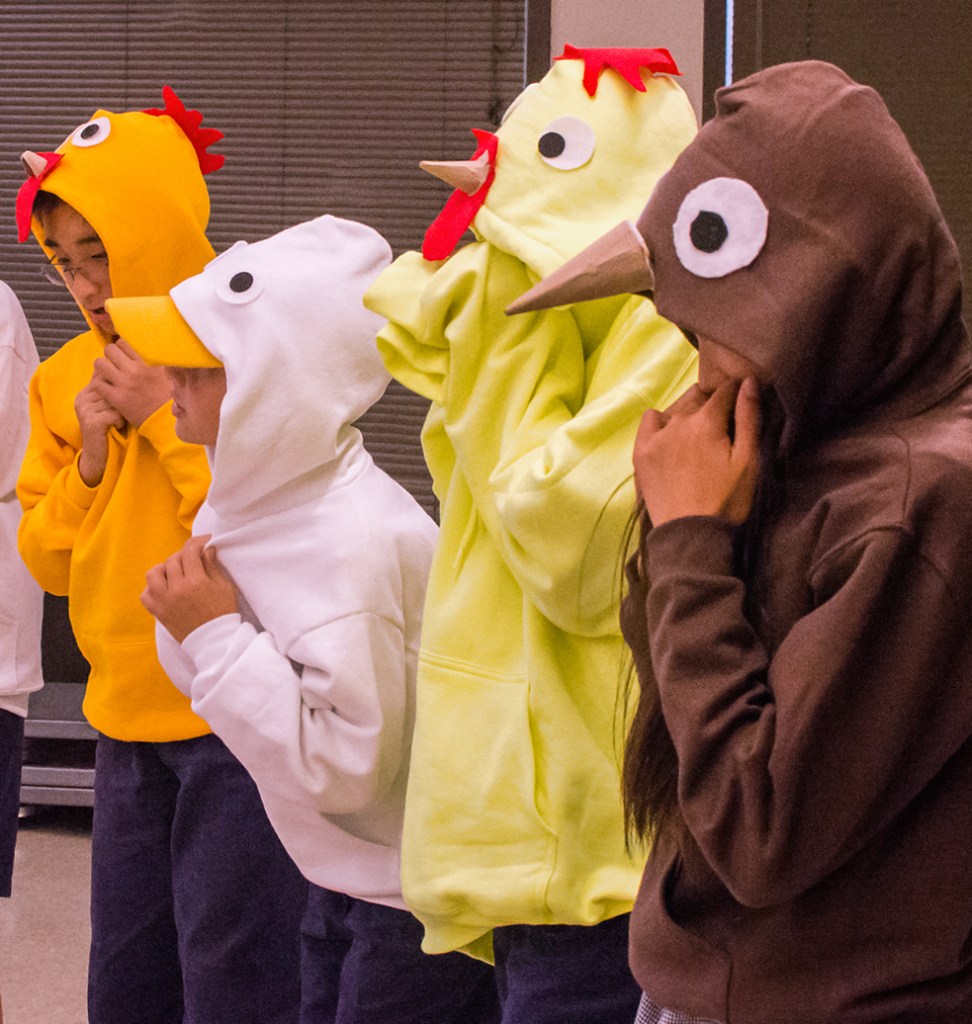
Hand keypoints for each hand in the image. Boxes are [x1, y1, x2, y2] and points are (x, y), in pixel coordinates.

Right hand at [75, 378, 124, 485]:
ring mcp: (84, 409)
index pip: (104, 376)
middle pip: (111, 388)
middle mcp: (82, 398)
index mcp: (86, 392)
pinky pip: (115, 414)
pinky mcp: (90, 421)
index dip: (119, 384)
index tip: (127, 396)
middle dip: (122, 400)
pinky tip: (116, 427)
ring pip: (115, 401)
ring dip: (122, 413)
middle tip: (121, 413)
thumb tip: (127, 369)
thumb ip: (113, 390)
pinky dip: (120, 422)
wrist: (99, 456)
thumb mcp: (110, 407)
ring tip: (117, 422)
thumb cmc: (111, 429)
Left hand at [91, 338, 171, 426]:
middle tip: (113, 365)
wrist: (165, 420)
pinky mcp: (117, 398)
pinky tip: (106, 390)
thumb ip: (154, 361)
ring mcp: (124, 384)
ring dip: (101, 368)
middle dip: (109, 356)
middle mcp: (134, 370)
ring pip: (99, 364)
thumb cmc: (167, 398)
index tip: (122, 356)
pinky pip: (97, 384)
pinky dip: (99, 385)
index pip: (123, 343)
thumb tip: (145, 351)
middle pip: (109, 349)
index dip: (120, 349)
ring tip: (107, 376)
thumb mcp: (165, 374)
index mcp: (147, 362)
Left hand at [142, 536, 239, 642]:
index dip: (197, 543)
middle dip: (184, 555)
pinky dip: (152, 588)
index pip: (190, 552)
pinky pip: (146, 594)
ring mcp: (164, 601)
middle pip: (173, 560)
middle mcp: (177, 589)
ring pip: (154, 573)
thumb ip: (212, 566)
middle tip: (194, 559)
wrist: (214, 641)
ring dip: (164, 568)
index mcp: (196, 582)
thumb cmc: (223, 613)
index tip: (204, 542)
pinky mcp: (158, 612)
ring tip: (175, 572)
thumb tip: (206, 549)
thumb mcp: (224, 587)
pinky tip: (164, 588)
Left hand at [633, 377, 760, 526]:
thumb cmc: (727, 500)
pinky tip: (671, 434)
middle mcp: (679, 421)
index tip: (741, 401)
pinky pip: (650, 420)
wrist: (690, 534)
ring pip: (676, 407)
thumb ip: (749, 418)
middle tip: (722, 423)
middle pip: (699, 396)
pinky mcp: (641, 451)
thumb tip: (748, 381)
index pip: (725, 391)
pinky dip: (661, 420)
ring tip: (699, 432)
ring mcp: (656, 435)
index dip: (736, 392)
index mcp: (707, 421)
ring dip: (689, 410)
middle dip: (713, 401)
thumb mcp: (749, 461)